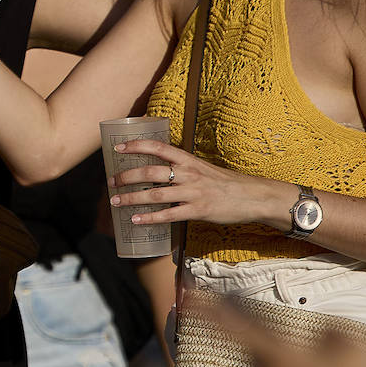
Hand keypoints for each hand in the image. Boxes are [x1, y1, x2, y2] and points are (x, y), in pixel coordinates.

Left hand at [106, 140, 282, 228]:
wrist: (254, 197)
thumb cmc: (226, 184)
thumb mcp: (202, 169)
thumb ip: (182, 170)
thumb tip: (157, 173)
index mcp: (189, 160)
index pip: (158, 148)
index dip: (136, 146)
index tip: (118, 148)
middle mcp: (189, 173)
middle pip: (151, 172)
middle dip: (127, 176)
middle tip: (111, 182)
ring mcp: (193, 192)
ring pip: (155, 194)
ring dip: (132, 198)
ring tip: (116, 202)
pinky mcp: (198, 210)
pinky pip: (169, 215)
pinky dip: (150, 218)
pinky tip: (136, 220)